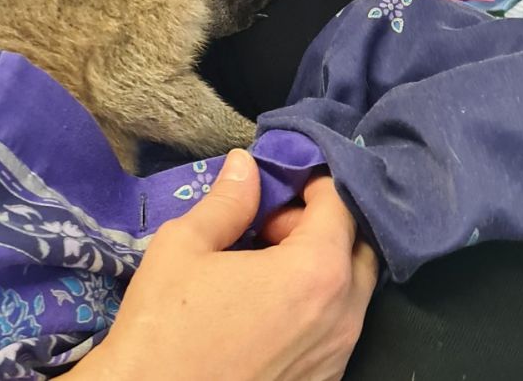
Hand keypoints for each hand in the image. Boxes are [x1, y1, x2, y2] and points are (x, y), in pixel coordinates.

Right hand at [72, 150, 377, 380]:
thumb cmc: (164, 327)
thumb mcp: (185, 246)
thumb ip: (227, 201)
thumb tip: (246, 165)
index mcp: (316, 272)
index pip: (341, 205)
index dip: (311, 183)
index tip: (279, 183)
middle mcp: (343, 316)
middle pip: (359, 248)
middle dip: (321, 226)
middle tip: (269, 226)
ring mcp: (336, 357)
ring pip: (352, 292)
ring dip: (320, 266)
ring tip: (263, 268)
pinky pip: (336, 330)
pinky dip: (315, 307)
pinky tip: (266, 309)